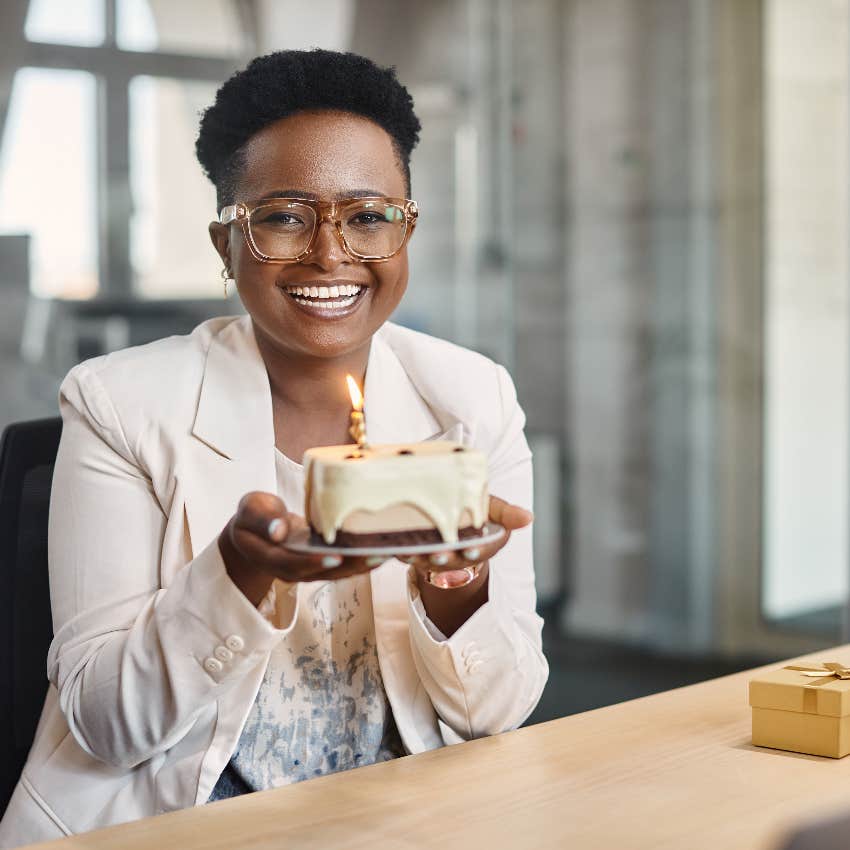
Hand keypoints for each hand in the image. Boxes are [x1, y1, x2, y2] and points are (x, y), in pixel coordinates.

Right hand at [218, 491, 381, 605]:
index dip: (312, 562)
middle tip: (375, 555)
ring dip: (364, 564)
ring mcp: (310, 568)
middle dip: (350, 565)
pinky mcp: (324, 562)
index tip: (334, 555)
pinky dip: (364, 557)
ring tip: (387, 552)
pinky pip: (346, 563)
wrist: (258, 530)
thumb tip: (278, 530)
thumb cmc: (255, 516)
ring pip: (339, 571)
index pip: (291, 563)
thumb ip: (261, 518)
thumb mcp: (249, 510)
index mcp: (269, 557)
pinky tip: (385, 548)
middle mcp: (293, 569)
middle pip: (323, 572)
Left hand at [399, 495, 532, 583]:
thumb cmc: (473, 510)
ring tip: (414, 551)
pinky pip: (410, 557)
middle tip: (439, 553)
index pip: (483, 552)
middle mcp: (460, 557)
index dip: (476, 552)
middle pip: (454, 561)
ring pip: (429, 563)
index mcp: (482, 546)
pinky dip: (403, 553)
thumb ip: (506, 513)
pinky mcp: (417, 555)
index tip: (471, 551)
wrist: (451, 517)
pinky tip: (397, 547)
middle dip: (446, 558)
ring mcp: (437, 558)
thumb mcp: (490, 507)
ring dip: (421, 559)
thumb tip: (529, 517)